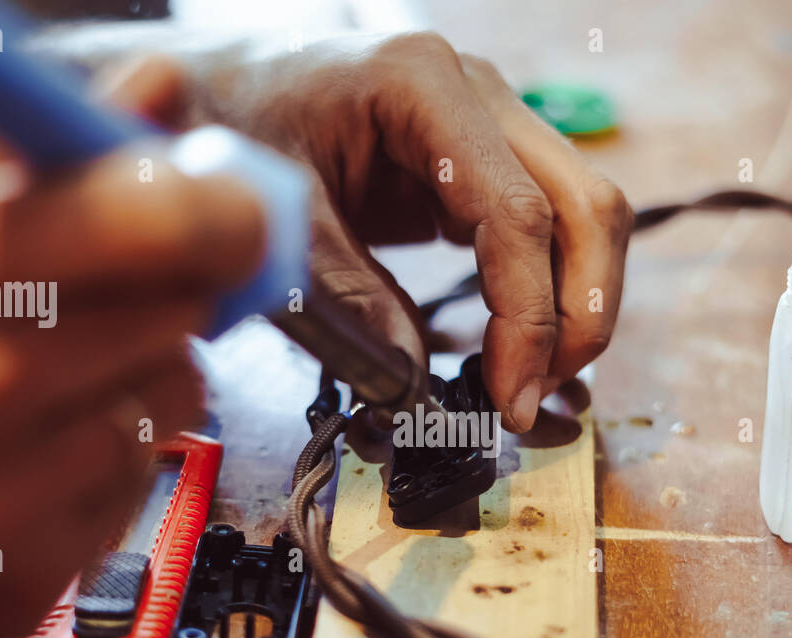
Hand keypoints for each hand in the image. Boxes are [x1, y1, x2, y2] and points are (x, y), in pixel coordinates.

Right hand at [0, 65, 263, 637]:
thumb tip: (159, 97)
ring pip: (170, 400)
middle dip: (165, 295)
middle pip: (180, 311)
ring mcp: (1, 501)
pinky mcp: (29, 581)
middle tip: (114, 300)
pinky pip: (135, 486)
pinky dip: (105, 464)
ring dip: (136, 382)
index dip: (215, 208)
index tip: (228, 208)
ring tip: (46, 391)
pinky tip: (28, 465)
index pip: (149, 216)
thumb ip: (22, 171)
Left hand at [178, 33, 632, 431]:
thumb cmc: (226, 128)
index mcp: (421, 84)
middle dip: (580, 314)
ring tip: (523, 382)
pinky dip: (542, 293)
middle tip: (533, 399)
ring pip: (582, 216)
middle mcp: (475, 93)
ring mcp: (486, 124)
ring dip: (572, 307)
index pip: (518, 211)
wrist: (205, 86)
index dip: (528, 317)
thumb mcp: (271, 216)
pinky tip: (507, 349)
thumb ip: (340, 295)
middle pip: (587, 205)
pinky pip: (544, 230)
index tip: (510, 398)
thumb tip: (413, 384)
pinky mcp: (478, 163)